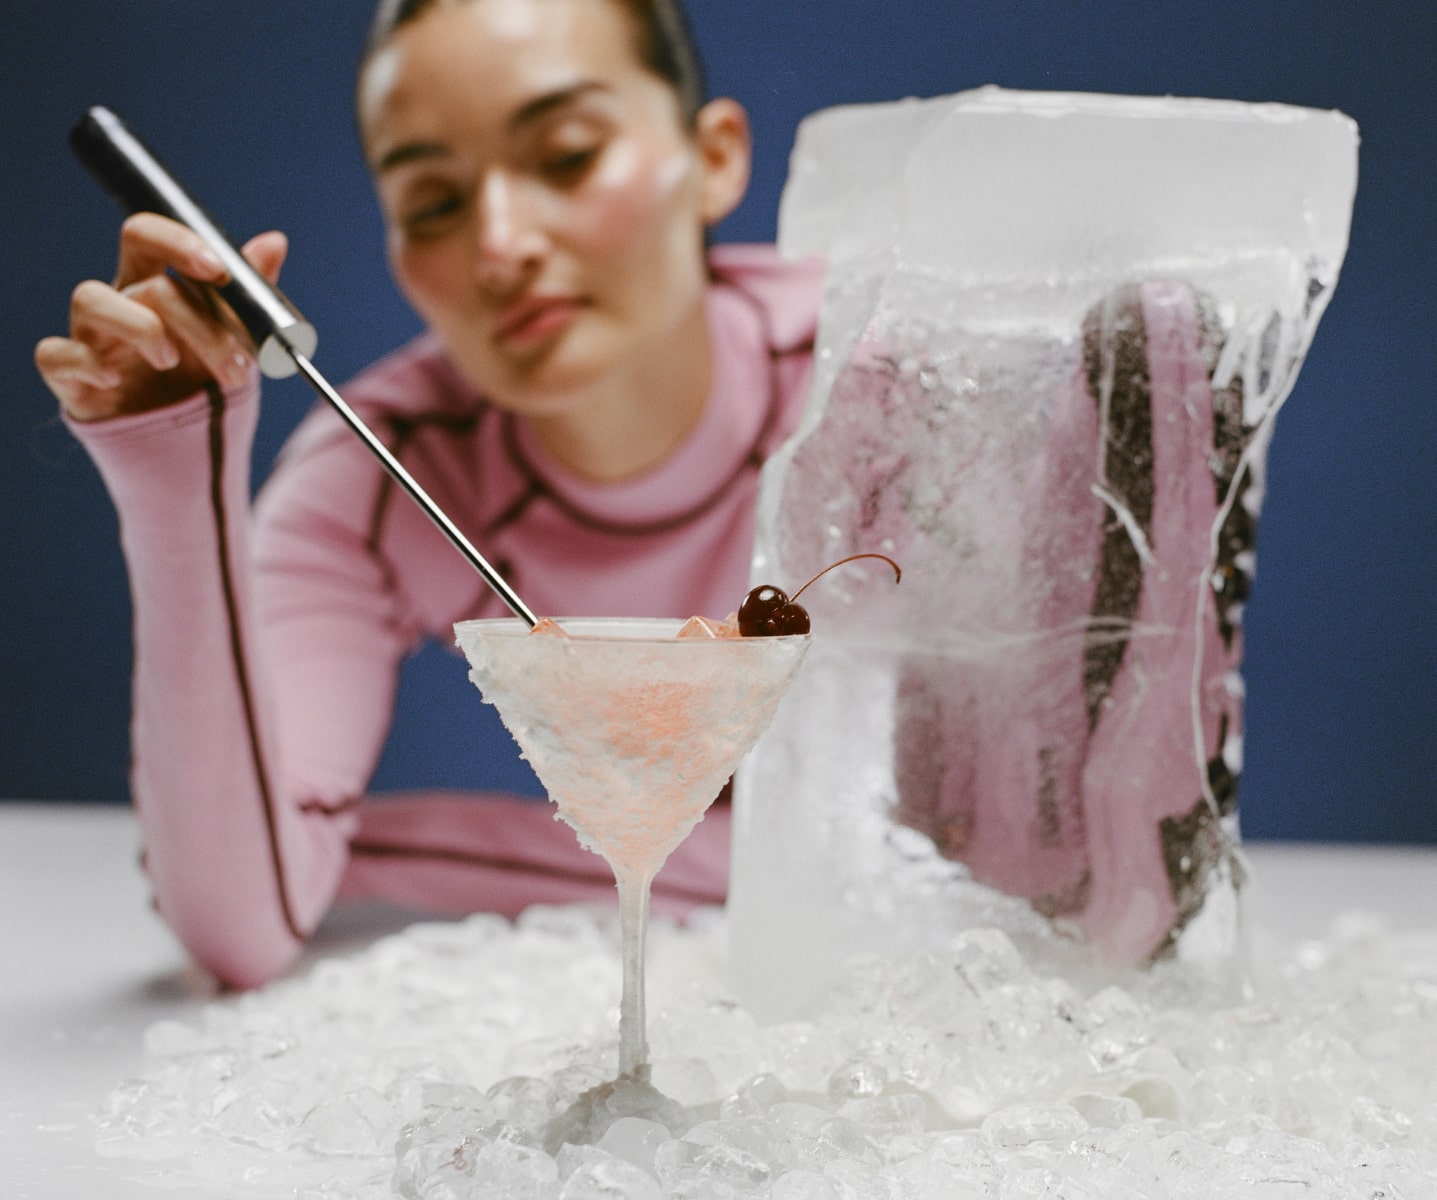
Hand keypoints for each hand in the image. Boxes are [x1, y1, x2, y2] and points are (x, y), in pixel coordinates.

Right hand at [34, 213, 288, 422]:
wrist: (184, 450)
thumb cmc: (203, 384)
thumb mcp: (237, 344)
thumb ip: (248, 298)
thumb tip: (275, 241)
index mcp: (156, 285)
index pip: (150, 237)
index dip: (178, 243)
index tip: (218, 272)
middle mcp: (121, 303)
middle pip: (133, 264)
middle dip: (192, 311)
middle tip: (234, 359)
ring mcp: (91, 337)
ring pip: (90, 298)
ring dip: (142, 328)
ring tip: (172, 363)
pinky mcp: (70, 379)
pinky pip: (54, 355)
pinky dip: (84, 362)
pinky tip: (114, 380)